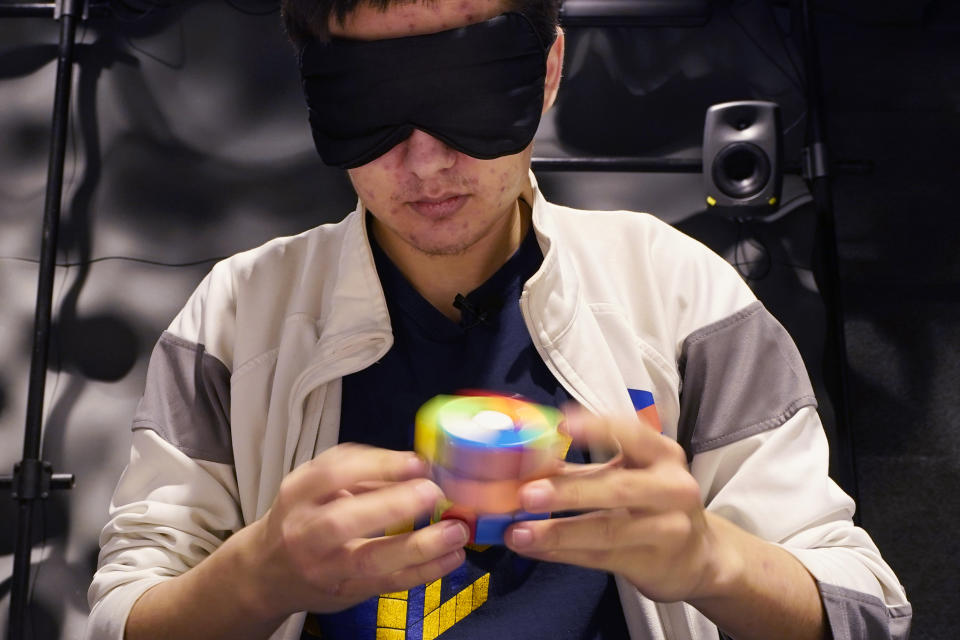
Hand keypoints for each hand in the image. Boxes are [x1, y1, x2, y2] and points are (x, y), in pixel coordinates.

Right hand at [248, 443, 469, 618]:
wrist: (268, 572)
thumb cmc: (302, 517)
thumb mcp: (314, 487)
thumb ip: (357, 474)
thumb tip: (417, 465)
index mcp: (298, 494)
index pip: (331, 475)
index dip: (375, 466)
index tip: (416, 462)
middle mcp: (304, 533)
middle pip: (342, 522)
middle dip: (391, 506)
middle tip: (432, 493)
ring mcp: (324, 568)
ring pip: (369, 559)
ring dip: (418, 546)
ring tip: (455, 531)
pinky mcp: (347, 592)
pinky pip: (389, 583)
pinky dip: (424, 572)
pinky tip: (452, 557)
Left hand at [504, 407, 732, 603]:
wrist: (699, 557)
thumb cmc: (653, 506)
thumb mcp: (627, 476)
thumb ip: (581, 469)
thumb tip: (525, 463)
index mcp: (664, 455)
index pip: (632, 433)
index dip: (596, 427)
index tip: (560, 425)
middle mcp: (672, 489)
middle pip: (617, 488)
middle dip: (568, 491)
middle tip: (526, 494)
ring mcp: (668, 530)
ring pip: (607, 530)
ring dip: (556, 532)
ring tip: (518, 532)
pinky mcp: (653, 564)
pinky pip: (600, 557)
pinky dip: (562, 553)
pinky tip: (534, 549)